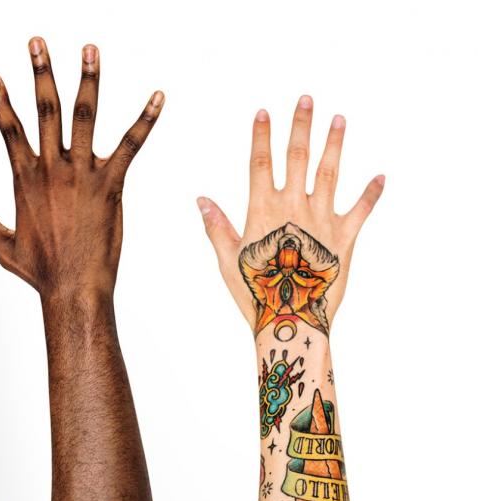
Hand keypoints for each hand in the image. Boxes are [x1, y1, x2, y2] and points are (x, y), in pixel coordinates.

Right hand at [0, 37, 162, 299]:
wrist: (73, 288)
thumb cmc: (41, 271)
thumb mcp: (4, 246)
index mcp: (26, 180)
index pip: (10, 131)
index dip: (2, 102)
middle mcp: (52, 169)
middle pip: (45, 110)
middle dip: (41, 73)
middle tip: (38, 44)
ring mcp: (82, 174)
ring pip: (84, 116)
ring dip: (88, 80)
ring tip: (90, 49)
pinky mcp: (111, 184)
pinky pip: (130, 145)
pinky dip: (145, 120)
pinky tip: (157, 97)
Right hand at [197, 97, 383, 336]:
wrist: (292, 319)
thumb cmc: (255, 293)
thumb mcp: (227, 260)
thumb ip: (217, 226)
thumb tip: (202, 199)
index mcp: (263, 211)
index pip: (260, 163)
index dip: (262, 136)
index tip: (263, 112)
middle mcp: (294, 207)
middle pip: (298, 157)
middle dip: (301, 126)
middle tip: (307, 99)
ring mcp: (322, 219)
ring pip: (330, 173)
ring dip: (335, 144)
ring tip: (339, 119)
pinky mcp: (345, 237)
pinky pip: (362, 209)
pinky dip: (372, 192)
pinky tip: (381, 175)